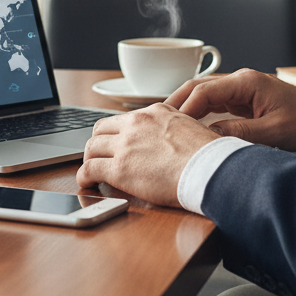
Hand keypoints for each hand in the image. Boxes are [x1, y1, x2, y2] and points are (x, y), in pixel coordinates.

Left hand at [77, 105, 219, 207]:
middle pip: (101, 129)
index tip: (116, 143)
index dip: (116, 133)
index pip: (125, 119)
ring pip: (92, 147)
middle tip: (99, 156)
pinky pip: (90, 169)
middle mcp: (136, 124)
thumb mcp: (192, 127)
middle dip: (98, 143)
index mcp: (154, 113)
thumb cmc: (211, 156)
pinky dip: (85, 176)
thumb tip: (173, 140)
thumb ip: (174, 129)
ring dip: (89, 159)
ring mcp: (125, 145)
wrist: (211, 169)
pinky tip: (87, 182)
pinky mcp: (119, 168)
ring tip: (92, 170)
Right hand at [165, 69, 295, 151]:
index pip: (204, 90)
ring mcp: (239, 88)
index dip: (184, 108)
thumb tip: (209, 137)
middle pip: (197, 86)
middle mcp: (240, 80)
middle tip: (156, 121)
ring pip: (202, 93)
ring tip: (166, 125)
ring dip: (184, 107)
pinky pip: (212, 101)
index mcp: (247, 82)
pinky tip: (187, 125)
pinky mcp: (241, 98)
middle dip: (175, 103)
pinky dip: (197, 111)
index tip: (170, 125)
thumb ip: (241, 134)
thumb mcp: (274, 133)